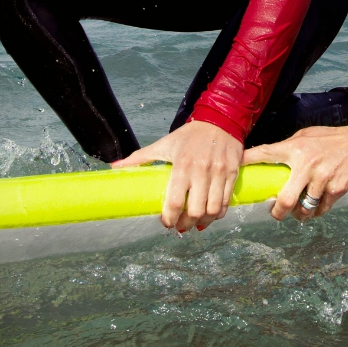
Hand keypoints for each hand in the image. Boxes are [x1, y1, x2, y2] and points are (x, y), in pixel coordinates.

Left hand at [111, 120, 242, 231]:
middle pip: (195, 210)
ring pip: (213, 210)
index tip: (165, 223)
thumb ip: (140, 157)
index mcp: (182, 164)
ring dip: (202, 222)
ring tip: (194, 224)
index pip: (175, 201)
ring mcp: (219, 172)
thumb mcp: (164, 144)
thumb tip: (114, 167)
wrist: (219, 119)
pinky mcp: (233, 173)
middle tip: (179, 227)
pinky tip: (209, 215)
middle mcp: (202, 170)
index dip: (169, 218)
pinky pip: (226, 202)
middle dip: (185, 225)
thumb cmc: (188, 135)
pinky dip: (218, 214)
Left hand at [242, 125, 347, 221]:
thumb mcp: (308, 136)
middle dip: (278, 212)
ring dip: (300, 213)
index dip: (249, 160)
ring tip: (298, 212)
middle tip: (275, 213)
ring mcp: (322, 179)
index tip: (237, 166)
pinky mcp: (337, 189)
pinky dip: (317, 211)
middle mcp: (307, 164)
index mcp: (296, 148)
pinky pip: (321, 208)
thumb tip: (273, 159)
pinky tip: (316, 206)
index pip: (267, 153)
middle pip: (285, 199)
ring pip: (304, 208)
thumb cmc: (332, 139)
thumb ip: (291, 147)